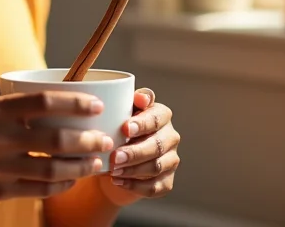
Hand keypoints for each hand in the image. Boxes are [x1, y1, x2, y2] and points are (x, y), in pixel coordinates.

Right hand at [0, 83, 114, 207]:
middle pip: (55, 139)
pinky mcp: (0, 190)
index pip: (43, 101)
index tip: (97, 105)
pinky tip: (74, 179)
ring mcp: (0, 167)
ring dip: (81, 167)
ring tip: (99, 162)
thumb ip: (7, 90)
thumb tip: (41, 78)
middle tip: (107, 139)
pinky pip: (40, 189)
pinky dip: (62, 185)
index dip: (74, 103)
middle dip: (88, 140)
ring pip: (52, 169)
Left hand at [97, 88, 180, 204]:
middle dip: (135, 152)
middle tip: (115, 156)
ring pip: (156, 167)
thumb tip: (141, 98)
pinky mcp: (166, 181)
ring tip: (113, 169)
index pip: (156, 118)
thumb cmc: (117, 126)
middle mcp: (170, 136)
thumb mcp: (121, 109)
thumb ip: (131, 100)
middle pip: (157, 146)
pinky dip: (135, 185)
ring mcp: (171, 160)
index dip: (142, 124)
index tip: (125, 128)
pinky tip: (119, 181)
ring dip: (133, 170)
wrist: (116, 156)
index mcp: (162, 114)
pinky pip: (154, 187)